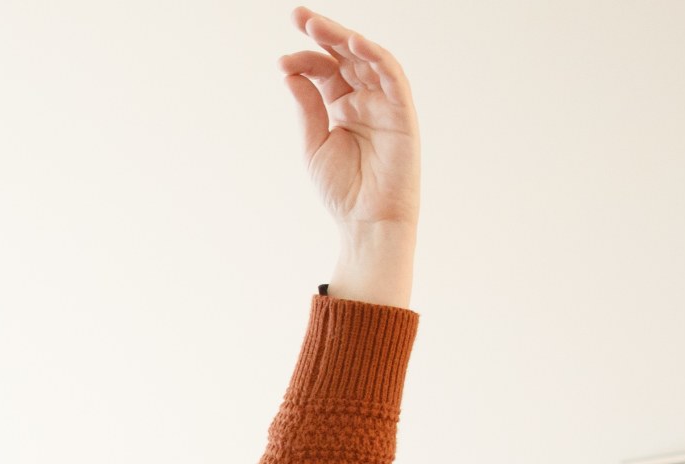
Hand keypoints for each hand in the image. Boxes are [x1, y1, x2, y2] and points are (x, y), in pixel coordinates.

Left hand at [281, 10, 418, 304]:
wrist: (366, 222)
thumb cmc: (342, 190)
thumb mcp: (314, 144)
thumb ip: (307, 107)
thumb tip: (290, 71)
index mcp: (343, 106)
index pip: (325, 71)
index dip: (305, 60)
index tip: (282, 60)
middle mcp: (365, 99)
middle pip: (345, 57)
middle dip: (323, 34)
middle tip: (299, 16)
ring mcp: (385, 103)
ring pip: (368, 60)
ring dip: (345, 39)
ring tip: (318, 25)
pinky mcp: (402, 112)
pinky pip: (392, 77)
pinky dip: (375, 57)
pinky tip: (355, 44)